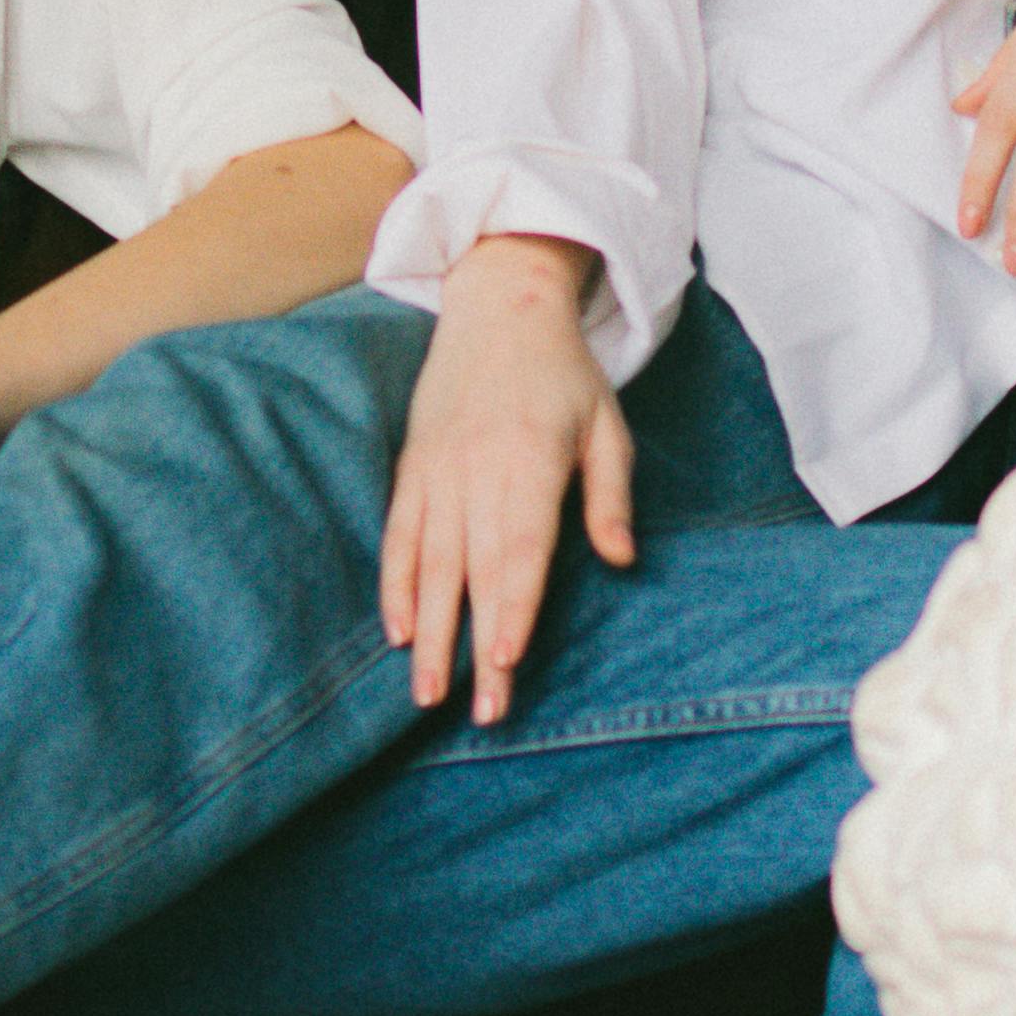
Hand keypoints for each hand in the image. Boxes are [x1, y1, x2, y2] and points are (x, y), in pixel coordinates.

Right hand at [381, 236, 632, 724]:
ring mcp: (437, 471)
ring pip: (430, 564)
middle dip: (473, 645)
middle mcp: (475, 470)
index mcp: (528, 460)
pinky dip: (396, 585)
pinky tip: (398, 631)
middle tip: (479, 709)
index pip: (518, 549)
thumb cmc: (564, 374)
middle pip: (473, 572)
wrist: (498, 306)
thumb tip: (620, 559)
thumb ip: (608, 496)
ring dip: (428, 632)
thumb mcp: (606, 425)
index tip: (504, 660)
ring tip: (427, 692)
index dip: (511, 607)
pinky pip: (400, 536)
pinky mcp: (413, 469)